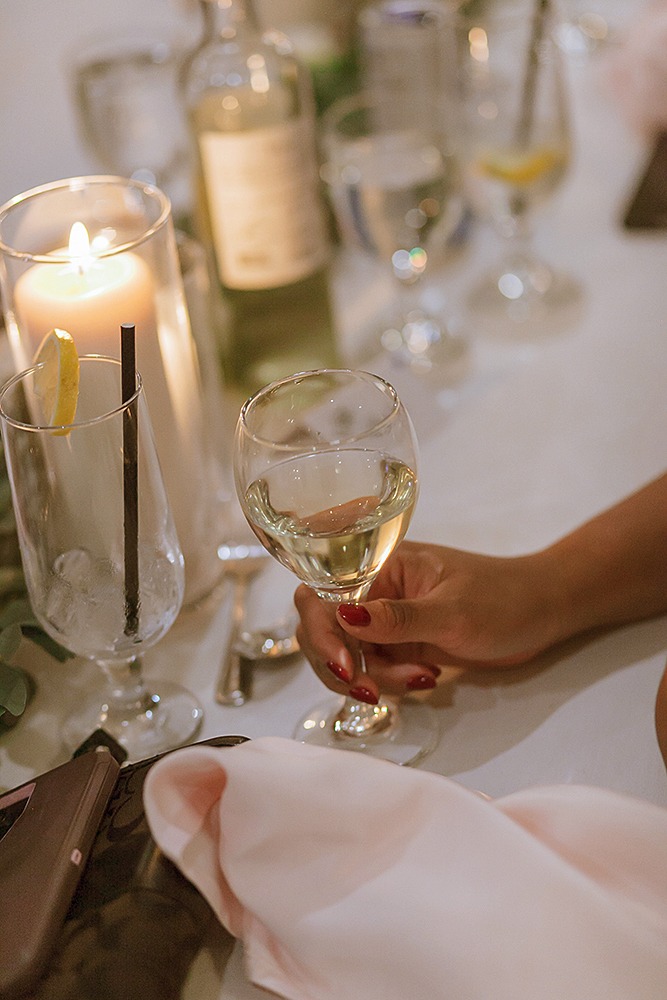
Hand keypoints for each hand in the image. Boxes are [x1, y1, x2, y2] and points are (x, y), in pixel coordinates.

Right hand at [294, 540, 560, 703]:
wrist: (543, 614)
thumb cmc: (504, 599)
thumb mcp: (453, 612)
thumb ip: (399, 619)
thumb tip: (344, 616)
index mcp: (380, 566)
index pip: (322, 595)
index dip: (321, 632)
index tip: (345, 667)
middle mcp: (374, 591)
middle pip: (324, 631)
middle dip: (342, 665)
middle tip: (374, 691)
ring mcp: (385, 621)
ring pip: (347, 657)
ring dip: (372, 679)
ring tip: (421, 679)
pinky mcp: (399, 646)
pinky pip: (373, 670)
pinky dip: (390, 683)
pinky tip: (427, 679)